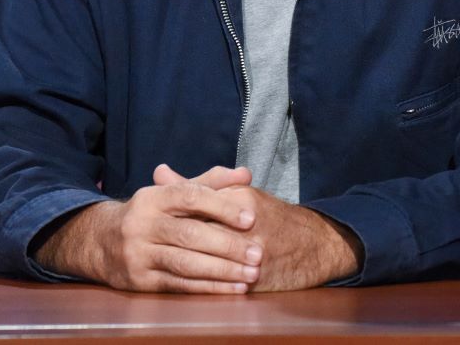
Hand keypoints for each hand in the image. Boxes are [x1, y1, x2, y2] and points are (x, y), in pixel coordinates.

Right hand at [33, 164, 261, 293]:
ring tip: (251, 274)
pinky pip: (179, 285)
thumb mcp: (171, 193)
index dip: (222, 206)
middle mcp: (141, 224)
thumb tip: (245, 174)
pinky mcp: (139, 281)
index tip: (250, 218)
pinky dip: (209, 288)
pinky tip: (233, 288)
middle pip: (190, 234)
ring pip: (185, 264)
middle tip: (258, 253)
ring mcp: (138, 254)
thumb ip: (209, 183)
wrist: (101, 242)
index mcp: (152, 197)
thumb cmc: (150, 215)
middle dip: (228, 245)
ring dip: (222, 271)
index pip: (190, 197)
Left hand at [154, 167, 362, 291]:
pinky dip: (201, 287)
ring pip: (206, 262)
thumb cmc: (267, 215)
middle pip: (196, 235)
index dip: (168, 216)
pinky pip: (222, 285)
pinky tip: (183, 286)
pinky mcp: (257, 279)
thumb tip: (158, 173)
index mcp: (239, 200)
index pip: (194, 205)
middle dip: (170, 243)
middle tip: (146, 248)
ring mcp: (252, 255)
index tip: (150, 223)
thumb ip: (196, 185)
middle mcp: (246, 226)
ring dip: (181, 267)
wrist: (313, 244)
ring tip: (161, 266)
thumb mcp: (235, 193)